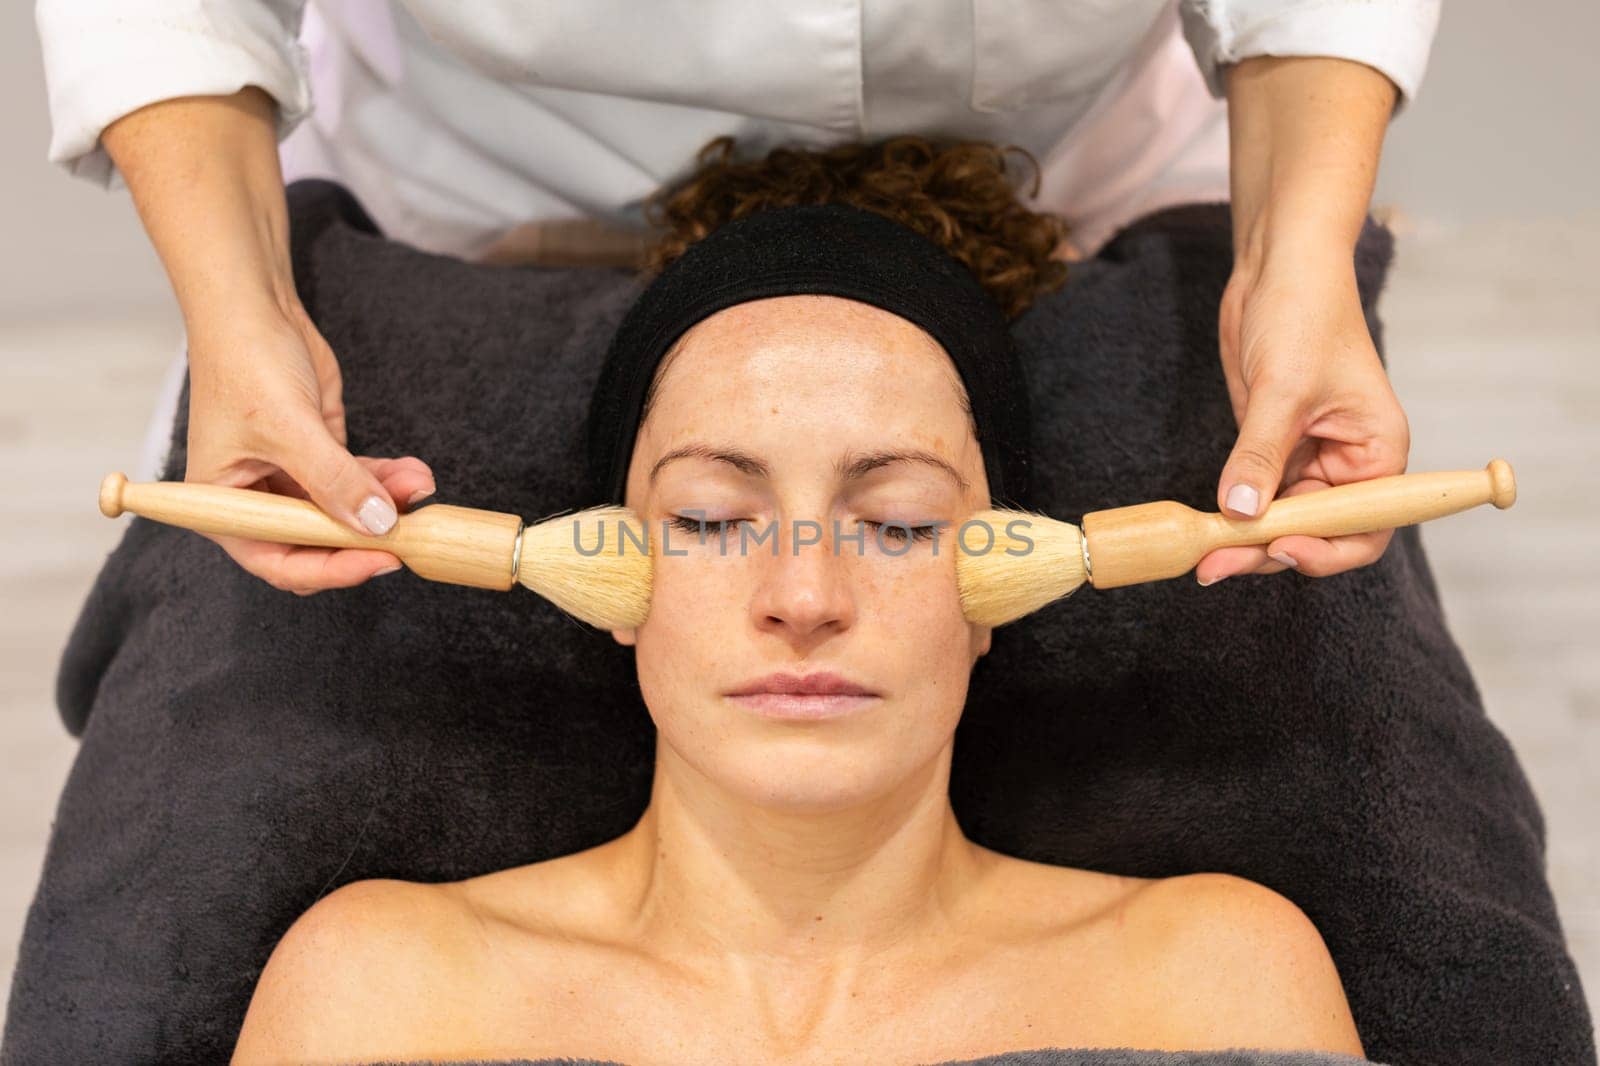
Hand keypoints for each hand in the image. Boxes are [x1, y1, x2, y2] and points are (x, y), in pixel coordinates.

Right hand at [183, 297, 435, 593]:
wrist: (254, 309)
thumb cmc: (244, 362)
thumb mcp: (288, 427)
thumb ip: (334, 480)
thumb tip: (378, 524)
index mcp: (225, 508)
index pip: (279, 561)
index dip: (330, 570)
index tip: (379, 560)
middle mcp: (257, 501)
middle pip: (318, 544)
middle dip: (366, 536)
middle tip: (411, 529)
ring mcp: (293, 480)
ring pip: (347, 513)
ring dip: (387, 504)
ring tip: (419, 487)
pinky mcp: (322, 457)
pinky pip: (359, 482)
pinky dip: (387, 480)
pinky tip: (414, 473)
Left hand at [1198, 254, 1409, 584]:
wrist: (1278, 269)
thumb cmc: (1305, 312)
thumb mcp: (1283, 388)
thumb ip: (1261, 454)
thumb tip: (1242, 512)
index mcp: (1377, 453)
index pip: (1364, 528)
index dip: (1325, 550)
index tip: (1279, 548)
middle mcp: (1348, 464)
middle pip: (1314, 533)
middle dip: (1266, 551)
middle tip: (1215, 567)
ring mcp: (1308, 458)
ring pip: (1280, 520)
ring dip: (1244, 540)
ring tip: (1203, 557)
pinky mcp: (1272, 448)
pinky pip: (1256, 495)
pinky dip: (1233, 514)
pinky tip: (1206, 529)